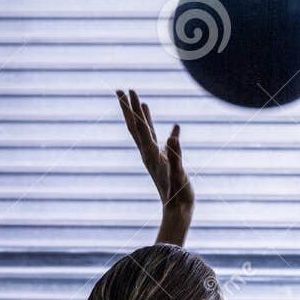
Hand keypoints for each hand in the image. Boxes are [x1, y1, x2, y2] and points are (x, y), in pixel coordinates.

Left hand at [118, 89, 191, 212]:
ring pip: (146, 132)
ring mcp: (155, 157)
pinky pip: (160, 142)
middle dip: (129, 108)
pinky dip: (163, 131)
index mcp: (151, 153)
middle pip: (135, 126)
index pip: (139, 126)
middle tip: (122, 90)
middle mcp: (149, 153)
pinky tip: (171, 127)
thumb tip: (172, 137)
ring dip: (142, 116)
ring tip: (139, 101)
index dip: (135, 109)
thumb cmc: (178, 194)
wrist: (177, 210)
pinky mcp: (164, 161)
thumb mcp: (178, 174)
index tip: (129, 92)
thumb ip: (175, 156)